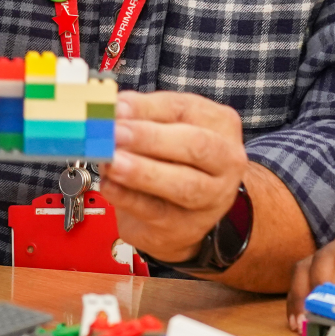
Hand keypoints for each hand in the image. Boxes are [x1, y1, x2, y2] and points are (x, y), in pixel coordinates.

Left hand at [99, 91, 245, 263]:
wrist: (188, 211)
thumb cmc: (175, 159)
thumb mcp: (164, 127)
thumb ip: (141, 115)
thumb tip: (113, 109)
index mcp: (220, 123)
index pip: (185, 109)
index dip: (147, 108)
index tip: (117, 108)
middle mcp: (224, 160)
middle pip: (195, 146)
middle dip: (151, 138)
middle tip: (115, 133)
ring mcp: (211, 198)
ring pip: (182, 185)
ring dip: (142, 172)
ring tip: (112, 162)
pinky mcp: (186, 227)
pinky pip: (157, 212)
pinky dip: (129, 198)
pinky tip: (110, 185)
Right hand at [287, 229, 334, 329]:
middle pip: (327, 257)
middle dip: (322, 287)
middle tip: (323, 313)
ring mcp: (329, 252)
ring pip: (307, 266)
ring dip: (302, 296)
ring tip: (303, 322)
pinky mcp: (317, 267)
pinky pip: (300, 279)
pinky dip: (297, 300)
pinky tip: (298, 320)